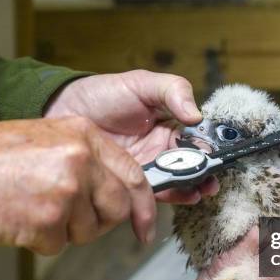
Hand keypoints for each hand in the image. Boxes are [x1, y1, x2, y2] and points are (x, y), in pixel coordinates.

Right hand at [0, 116, 159, 254]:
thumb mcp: (49, 136)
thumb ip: (88, 159)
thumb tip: (116, 190)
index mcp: (85, 135)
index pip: (133, 175)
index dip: (143, 205)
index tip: (146, 226)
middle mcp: (81, 161)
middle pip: (117, 208)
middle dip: (100, 220)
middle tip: (73, 218)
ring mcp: (66, 191)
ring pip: (89, 230)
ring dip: (66, 230)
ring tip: (36, 208)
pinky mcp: (49, 222)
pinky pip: (60, 244)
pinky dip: (42, 240)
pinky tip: (23, 219)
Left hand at [45, 70, 217, 202]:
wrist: (63, 110)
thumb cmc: (103, 93)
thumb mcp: (142, 84)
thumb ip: (172, 92)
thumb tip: (197, 116)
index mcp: (169, 125)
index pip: (196, 139)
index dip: (209, 147)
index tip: (216, 155)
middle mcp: (162, 149)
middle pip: (191, 164)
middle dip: (206, 174)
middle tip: (212, 180)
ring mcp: (147, 167)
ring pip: (177, 180)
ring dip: (193, 187)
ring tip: (201, 191)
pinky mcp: (130, 182)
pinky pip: (154, 192)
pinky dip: (172, 196)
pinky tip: (184, 195)